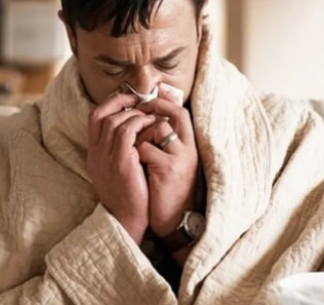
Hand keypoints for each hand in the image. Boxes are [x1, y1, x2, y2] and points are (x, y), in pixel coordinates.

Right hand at [87, 92, 156, 243]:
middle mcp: (95, 153)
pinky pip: (127, 131)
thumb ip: (120, 150)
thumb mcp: (118, 170)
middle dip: (121, 102)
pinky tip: (152, 124)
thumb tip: (134, 129)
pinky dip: (139, 122)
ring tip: (149, 113)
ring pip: (114, 120)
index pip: (94, 117)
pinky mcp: (120, 162)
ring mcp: (105, 157)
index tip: (128, 99)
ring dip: (134, 112)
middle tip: (140, 100)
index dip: (110, 103)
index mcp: (94, 154)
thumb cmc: (129, 196)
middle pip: (101, 114)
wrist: (127, 221)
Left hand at [135, 86, 198, 237]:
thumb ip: (165, 143)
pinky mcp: (168, 168)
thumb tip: (150, 121)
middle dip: (152, 111)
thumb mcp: (172, 164)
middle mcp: (188, 148)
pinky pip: (144, 148)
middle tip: (135, 114)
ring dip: (139, 135)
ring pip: (156, 128)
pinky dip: (135, 153)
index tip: (146, 102)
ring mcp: (179, 157)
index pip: (181, 112)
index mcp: (189, 146)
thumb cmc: (167, 191)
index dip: (164, 103)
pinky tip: (133, 163)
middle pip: (175, 114)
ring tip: (133, 149)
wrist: (173, 222)